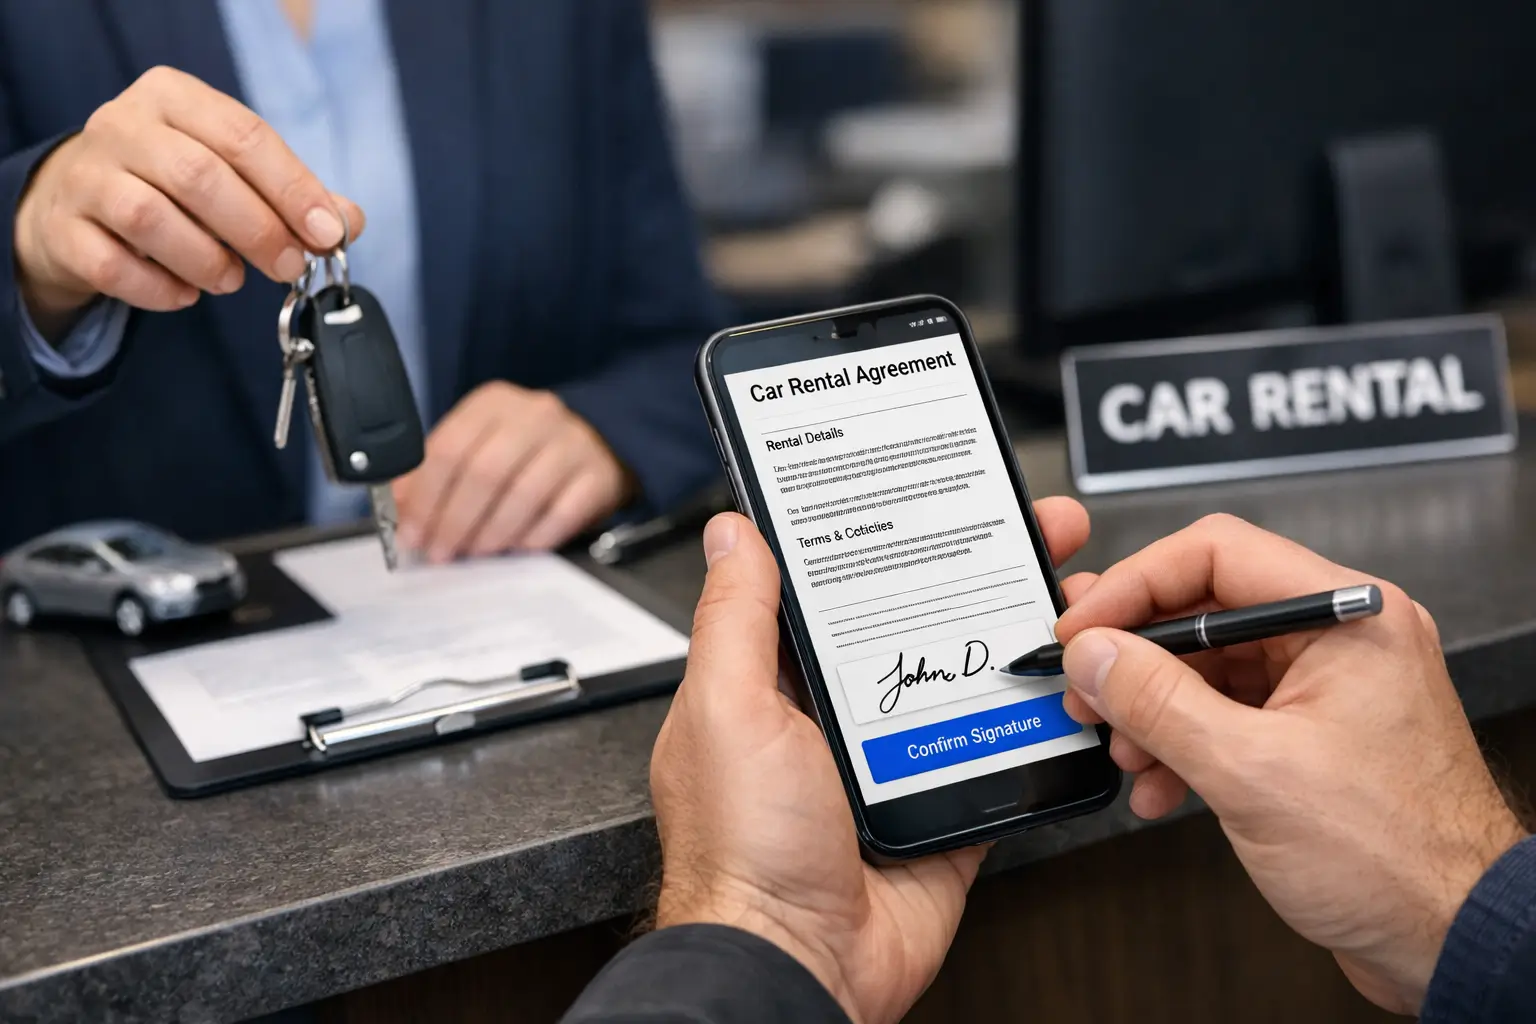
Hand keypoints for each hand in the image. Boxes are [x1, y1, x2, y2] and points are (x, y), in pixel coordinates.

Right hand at [13, 66, 364, 335]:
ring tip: (230, 280)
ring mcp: (86, 174)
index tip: (327, 233)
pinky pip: (114, 265)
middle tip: (288, 266)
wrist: (80, 202)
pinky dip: (160, 289)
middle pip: (198, 175)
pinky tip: (184, 293)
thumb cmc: (174, 185)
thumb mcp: (235, 173)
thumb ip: (294, 196)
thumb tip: (347, 223)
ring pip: (149, 217)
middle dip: (258, 230)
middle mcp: (123, 125)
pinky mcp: (63, 228)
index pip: (243, 136)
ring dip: (206, 260)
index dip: (292, 188)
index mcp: (175, 97)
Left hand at [393, 381, 631, 561]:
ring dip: (491, 533)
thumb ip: (439, 471)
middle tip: (440, 552)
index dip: (425, 497)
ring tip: (475, 554)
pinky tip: (518, 549)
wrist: (602, 440)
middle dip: (455, 520)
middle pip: (484, 472)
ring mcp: (572, 444)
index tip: (412, 534)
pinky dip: (534, 537)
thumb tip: (401, 508)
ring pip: (523, 495)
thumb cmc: (527, 450)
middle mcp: (535, 416)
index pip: (449, 447)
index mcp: (494, 403)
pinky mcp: (599, 476)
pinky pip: (562, 514)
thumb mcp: (480, 445)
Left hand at [650, 498, 1092, 1023]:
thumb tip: (735, 534)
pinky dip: (1032, 720)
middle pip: (913, 622)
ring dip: (1013, 636)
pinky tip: (1065, 678)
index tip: (927, 494)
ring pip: (962, 677)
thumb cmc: (743, 852)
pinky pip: (996, 748)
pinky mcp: (941, 804)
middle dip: (973, 570)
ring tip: (1062, 589)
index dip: (884, 538)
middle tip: (1028, 527)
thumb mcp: (728, 711)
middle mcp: (834, 715)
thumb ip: (735, 620)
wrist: (802, 966)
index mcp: (773, 684)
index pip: (833, 588)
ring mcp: (891, 759)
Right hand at [1053, 514, 1525, 1014]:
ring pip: (1210, 668)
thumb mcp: (1250, 771)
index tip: (1081, 627)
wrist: (1453, 939)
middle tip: (1087, 689)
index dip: (1134, 585)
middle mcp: (1340, 639)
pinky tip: (1158, 782)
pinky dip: (1182, 743)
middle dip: (1137, 658)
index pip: (1216, 554)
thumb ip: (1158, 701)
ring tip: (1125, 751)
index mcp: (1346, 617)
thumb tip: (1094, 653)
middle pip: (1207, 611)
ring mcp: (1327, 688)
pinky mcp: (1312, 735)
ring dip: (1153, 709)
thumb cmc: (1397, 858)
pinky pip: (1227, 713)